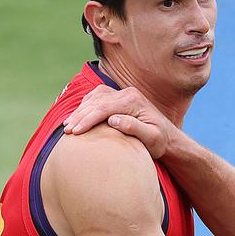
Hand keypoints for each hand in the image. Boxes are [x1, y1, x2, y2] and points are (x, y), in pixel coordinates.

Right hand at [62, 85, 178, 158]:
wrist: (168, 138)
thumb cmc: (160, 142)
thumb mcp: (152, 138)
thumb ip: (134, 128)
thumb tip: (113, 120)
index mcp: (133, 101)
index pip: (104, 107)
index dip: (87, 119)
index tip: (75, 131)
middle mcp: (126, 93)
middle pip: (96, 101)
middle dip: (79, 116)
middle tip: (66, 130)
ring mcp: (122, 94)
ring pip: (94, 98)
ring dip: (79, 111)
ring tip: (68, 125)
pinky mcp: (118, 98)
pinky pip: (96, 98)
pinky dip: (85, 107)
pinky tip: (78, 118)